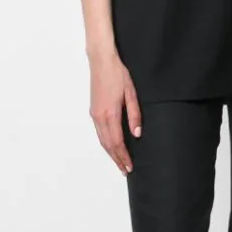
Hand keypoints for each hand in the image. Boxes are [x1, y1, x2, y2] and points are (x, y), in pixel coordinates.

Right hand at [88, 50, 141, 174]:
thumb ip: (134, 114)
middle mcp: (99, 116)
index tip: (129, 167)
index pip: (117, 142)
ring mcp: (94, 114)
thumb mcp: (131, 92)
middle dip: (116, 158)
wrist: (102, 61)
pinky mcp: (93, 110)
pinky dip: (105, 142)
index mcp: (110, 113)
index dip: (123, 156)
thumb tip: (137, 134)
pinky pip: (99, 132)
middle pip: (107, 145)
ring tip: (119, 161)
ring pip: (102, 139)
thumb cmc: (118, 74)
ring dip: (110, 152)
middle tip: (125, 170)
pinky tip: (111, 145)